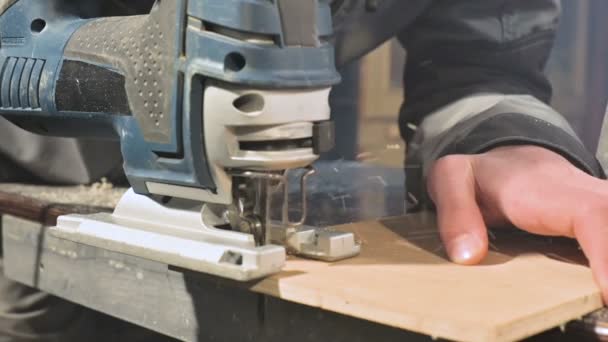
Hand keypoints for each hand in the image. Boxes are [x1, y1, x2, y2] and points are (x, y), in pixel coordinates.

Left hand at [427, 145, 607, 301]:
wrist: (507, 159)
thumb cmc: (482, 173)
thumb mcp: (451, 179)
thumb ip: (456, 213)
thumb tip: (468, 256)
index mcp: (546, 191)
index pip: (590, 215)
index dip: (605, 255)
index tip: (606, 294)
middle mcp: (586, 196)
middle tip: (600, 309)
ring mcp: (601, 208)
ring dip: (607, 267)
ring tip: (598, 307)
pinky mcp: (604, 223)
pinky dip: (604, 266)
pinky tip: (597, 292)